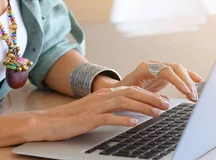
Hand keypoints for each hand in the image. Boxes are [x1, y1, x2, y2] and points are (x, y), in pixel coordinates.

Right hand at [29, 86, 170, 141]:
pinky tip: (134, 124)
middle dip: (151, 98)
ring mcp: (95, 107)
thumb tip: (129, 113)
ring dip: (143, 108)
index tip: (163, 100)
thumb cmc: (71, 117)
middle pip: (131, 93)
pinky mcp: (89, 118)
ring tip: (157, 113)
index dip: (149, 94)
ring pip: (124, 103)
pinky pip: (109, 118)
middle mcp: (101, 96)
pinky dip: (123, 120)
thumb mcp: (94, 109)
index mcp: (103, 93)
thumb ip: (110, 108)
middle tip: (167, 105)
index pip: (131, 90)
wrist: (48, 121)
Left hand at [114, 61, 202, 101]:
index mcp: (144, 68)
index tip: (186, 91)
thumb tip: (162, 103)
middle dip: (186, 82)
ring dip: (189, 82)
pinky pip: (179, 73)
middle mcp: (153, 65)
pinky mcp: (164, 74)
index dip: (177, 81)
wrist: (118, 90)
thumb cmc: (123, 93)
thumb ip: (144, 97)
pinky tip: (198, 80)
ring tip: (194, 96)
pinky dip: (188, 76)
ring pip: (179, 70)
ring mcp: (159, 68)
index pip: (166, 71)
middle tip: (192, 96)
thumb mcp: (131, 95)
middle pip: (175, 68)